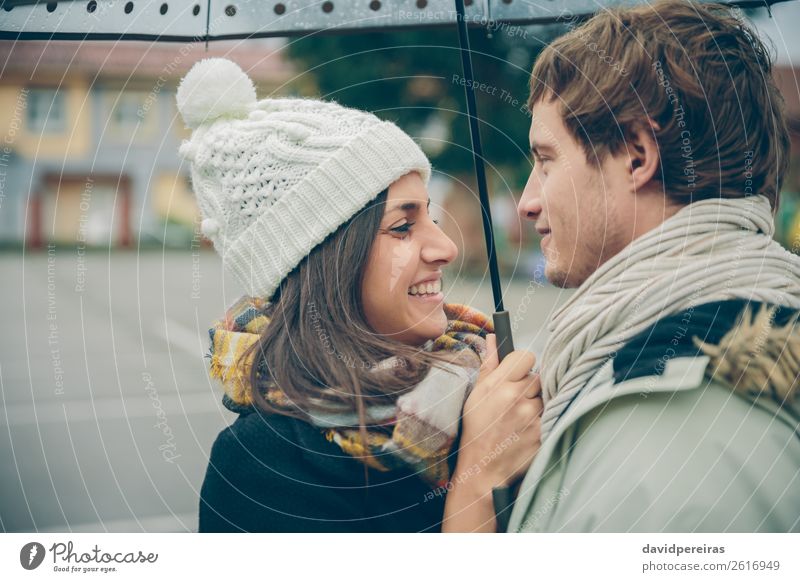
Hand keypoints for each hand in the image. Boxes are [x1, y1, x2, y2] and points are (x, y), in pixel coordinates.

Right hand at [456, 333, 542, 488]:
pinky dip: (545, 420)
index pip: (526, 356)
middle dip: (531, 386)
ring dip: (539, 404)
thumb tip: (493, 339)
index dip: (523, 365)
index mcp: (499, 384)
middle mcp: (517, 397)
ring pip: (547, 396)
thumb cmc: (478, 431)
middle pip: (539, 376)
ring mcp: (533, 416)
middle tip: (518, 401)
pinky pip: (552, 415)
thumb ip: (489, 365)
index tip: (519, 374)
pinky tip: (530, 429)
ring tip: (523, 417)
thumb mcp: (477, 395)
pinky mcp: (544, 433)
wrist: (484, 468)